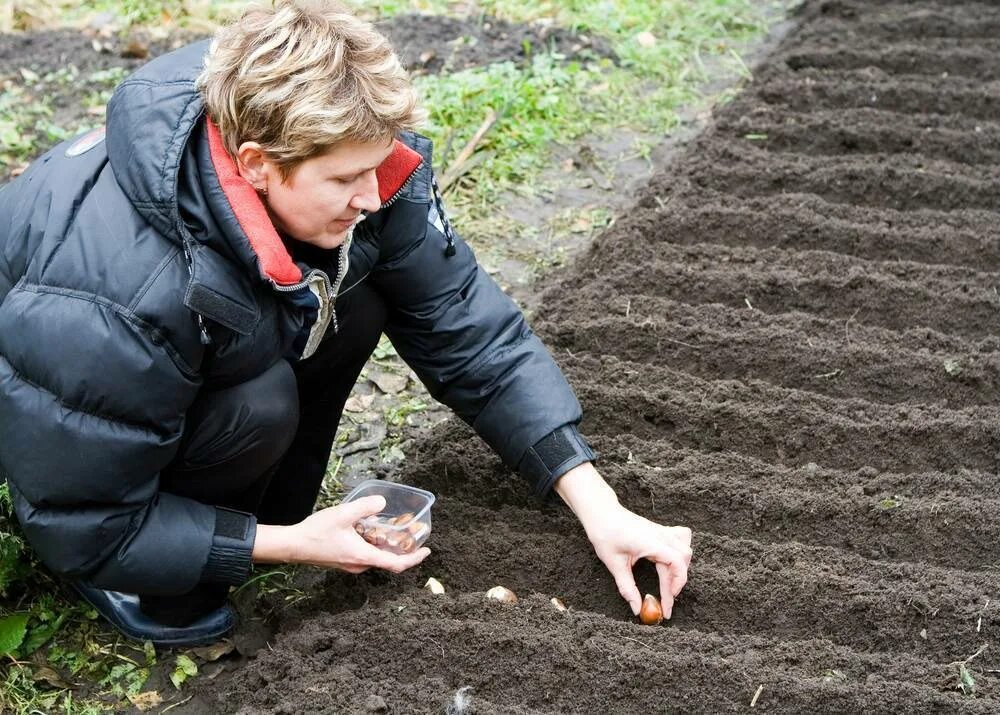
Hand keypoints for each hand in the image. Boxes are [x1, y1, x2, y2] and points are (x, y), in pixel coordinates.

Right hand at [253, 494, 430, 573]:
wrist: (292, 545)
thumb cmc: (316, 532)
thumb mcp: (343, 514)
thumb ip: (365, 507)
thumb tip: (383, 502)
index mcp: (363, 556)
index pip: (396, 564)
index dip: (415, 559)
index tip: (427, 550)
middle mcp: (359, 564)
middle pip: (388, 559)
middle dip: (402, 547)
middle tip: (409, 531)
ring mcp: (351, 564)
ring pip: (376, 556)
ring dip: (386, 544)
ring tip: (390, 526)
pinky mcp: (343, 560)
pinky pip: (365, 554)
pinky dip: (373, 544)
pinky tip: (369, 528)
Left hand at [585, 505, 691, 618]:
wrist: (601, 513)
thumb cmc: (605, 534)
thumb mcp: (614, 564)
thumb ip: (627, 587)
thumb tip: (637, 608)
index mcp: (651, 542)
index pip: (676, 564)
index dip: (675, 586)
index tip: (667, 604)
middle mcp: (660, 535)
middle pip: (682, 560)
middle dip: (676, 583)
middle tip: (666, 601)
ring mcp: (661, 531)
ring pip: (685, 548)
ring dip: (681, 567)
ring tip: (669, 582)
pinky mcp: (659, 530)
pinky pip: (681, 538)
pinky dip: (681, 552)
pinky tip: (671, 562)